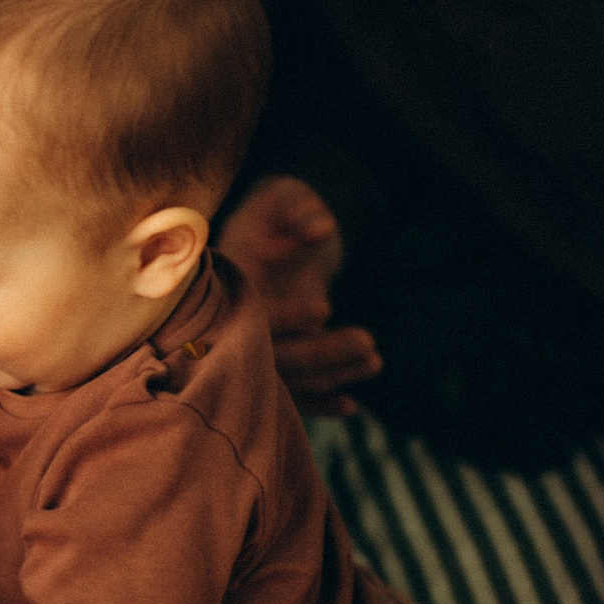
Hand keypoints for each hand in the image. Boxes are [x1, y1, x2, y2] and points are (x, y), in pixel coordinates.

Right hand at [218, 175, 380, 412]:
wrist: (267, 229)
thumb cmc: (275, 211)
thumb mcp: (283, 197)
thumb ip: (300, 209)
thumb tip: (321, 230)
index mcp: (228, 285)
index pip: (252, 311)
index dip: (287, 315)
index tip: (325, 306)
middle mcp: (233, 323)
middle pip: (272, 355)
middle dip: (321, 354)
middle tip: (368, 342)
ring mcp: (251, 346)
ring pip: (288, 378)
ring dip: (332, 376)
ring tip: (375, 360)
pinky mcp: (272, 360)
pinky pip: (292, 392)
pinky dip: (319, 403)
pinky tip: (351, 406)